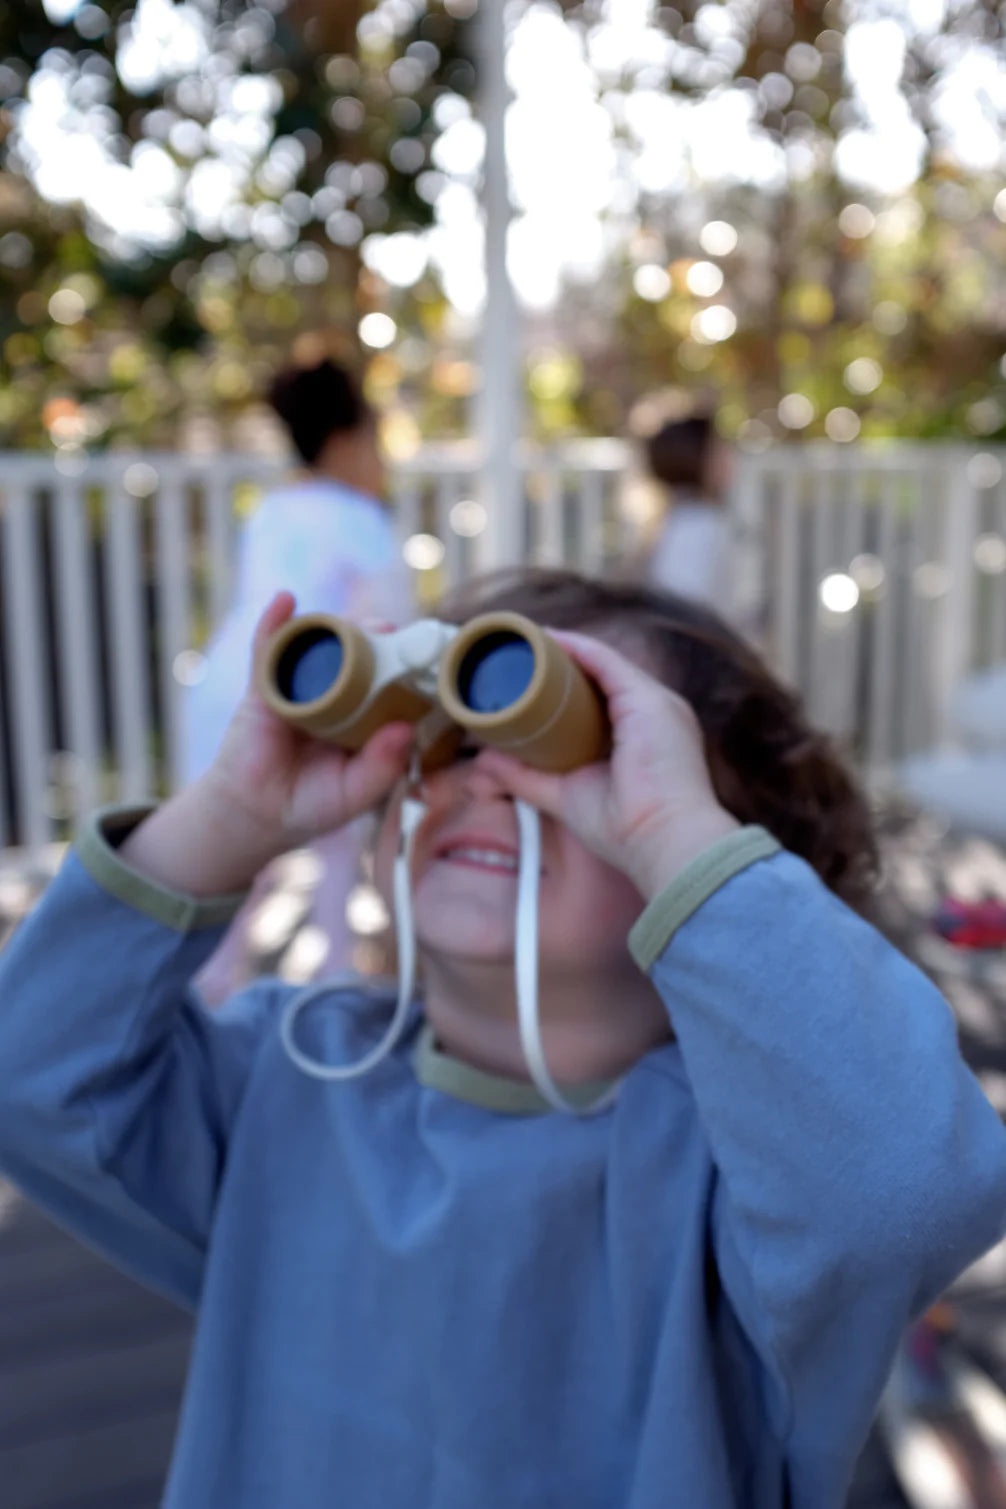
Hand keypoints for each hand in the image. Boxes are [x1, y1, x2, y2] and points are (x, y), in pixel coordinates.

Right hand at [121, 594, 412, 895]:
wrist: (256, 815)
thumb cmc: (312, 803)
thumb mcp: (355, 792)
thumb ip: (381, 766)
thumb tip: (406, 730)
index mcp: (364, 718)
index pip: (389, 684)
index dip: (406, 667)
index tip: (426, 657)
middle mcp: (336, 696)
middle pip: (358, 656)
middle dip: (376, 639)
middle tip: (392, 632)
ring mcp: (300, 689)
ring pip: (320, 648)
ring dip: (336, 628)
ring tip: (355, 623)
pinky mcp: (265, 689)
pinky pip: (268, 651)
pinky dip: (273, 624)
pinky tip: (284, 602)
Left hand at [477, 631, 738, 899]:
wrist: (663, 842)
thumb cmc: (627, 831)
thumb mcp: (565, 796)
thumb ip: (527, 777)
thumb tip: (485, 761)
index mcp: (644, 736)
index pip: (604, 700)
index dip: (567, 688)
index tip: (530, 680)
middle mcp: (656, 713)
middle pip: (604, 678)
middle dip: (563, 665)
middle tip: (521, 657)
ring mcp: (656, 703)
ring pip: (604, 664)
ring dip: (564, 651)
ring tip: (527, 643)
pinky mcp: (647, 700)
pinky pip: (606, 661)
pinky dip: (576, 648)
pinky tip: (547, 640)